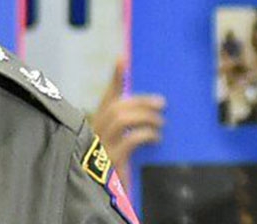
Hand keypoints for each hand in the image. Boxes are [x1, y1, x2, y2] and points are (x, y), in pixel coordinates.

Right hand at [92, 59, 164, 187]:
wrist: (106, 197)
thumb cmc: (116, 168)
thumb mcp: (122, 145)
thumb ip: (131, 127)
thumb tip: (151, 107)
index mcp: (97, 125)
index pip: (107, 97)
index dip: (114, 79)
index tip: (123, 60)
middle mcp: (95, 132)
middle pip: (116, 106)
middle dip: (141, 101)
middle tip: (162, 103)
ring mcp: (100, 146)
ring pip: (120, 118)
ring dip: (145, 116)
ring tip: (160, 123)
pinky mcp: (110, 160)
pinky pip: (129, 139)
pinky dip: (145, 134)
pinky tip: (156, 138)